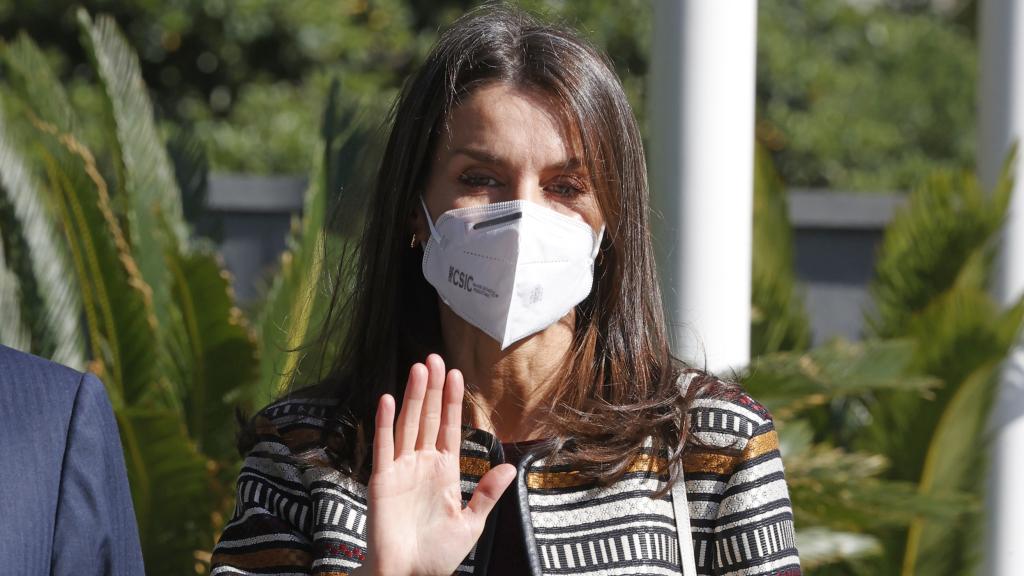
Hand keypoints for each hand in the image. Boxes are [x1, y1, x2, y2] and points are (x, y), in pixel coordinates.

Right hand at [358, 354, 515, 575]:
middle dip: (433, 389)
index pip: (450, 428)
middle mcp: (421, 464)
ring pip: (408, 425)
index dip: (453, 402)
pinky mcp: (382, 480)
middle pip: (429, 418)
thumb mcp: (471, 524)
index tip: (457, 374)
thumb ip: (488, 494)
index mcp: (444, 472)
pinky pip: (383, 447)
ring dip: (414, 397)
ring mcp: (401, 470)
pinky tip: (389, 399)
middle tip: (436, 358)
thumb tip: (511, 468)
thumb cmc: (437, 556)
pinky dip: (386, 423)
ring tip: (419, 368)